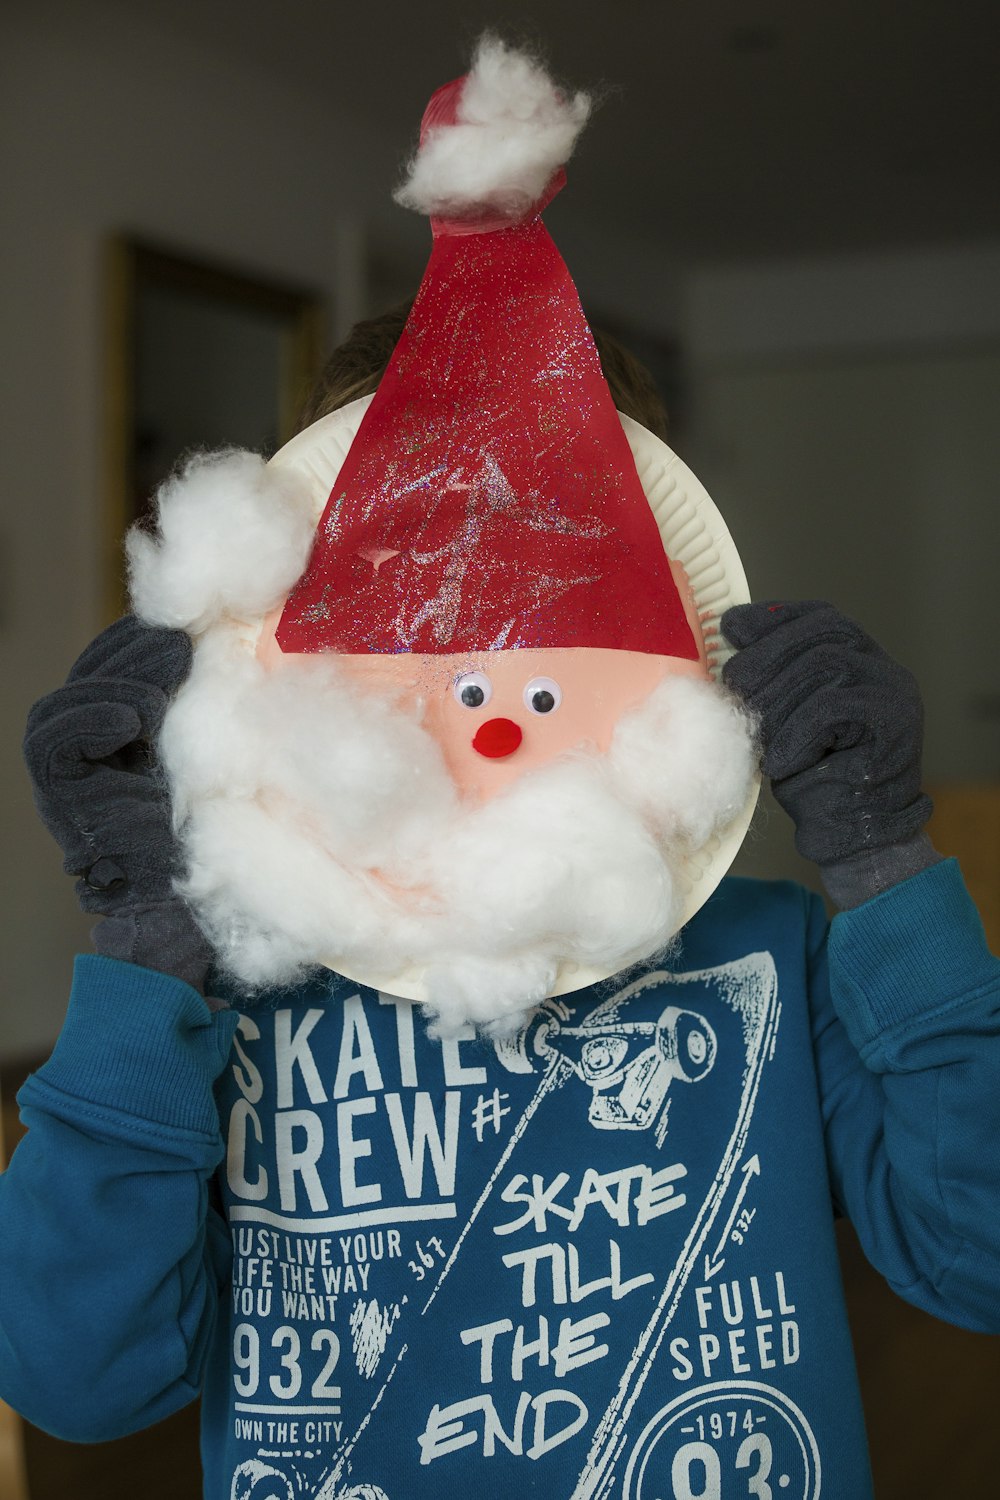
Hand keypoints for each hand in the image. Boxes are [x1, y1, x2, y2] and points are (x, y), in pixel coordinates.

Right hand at [24, 616, 211, 986]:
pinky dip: (89, 719)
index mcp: (128, 724)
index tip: (189, 622)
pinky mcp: (61, 791)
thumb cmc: (220, 828)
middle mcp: (91, 741)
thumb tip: (223, 643)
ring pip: (71, 697)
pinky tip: (130, 719)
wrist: (191, 899)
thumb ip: (208, 703)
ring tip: (161, 691)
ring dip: (119, 680)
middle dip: (135, 649)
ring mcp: (71, 766)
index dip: (145, 636)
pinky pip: (55, 739)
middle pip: (95, 669)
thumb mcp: (223, 750)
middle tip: (183, 644)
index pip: (120, 658)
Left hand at [721, 600, 937, 905]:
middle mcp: (884, 670)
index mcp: (862, 661)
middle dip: (767, 653)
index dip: (774, 617)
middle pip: (822, 634)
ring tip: (757, 732)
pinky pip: (832, 707)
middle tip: (733, 682)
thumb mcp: (781, 720)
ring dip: (778, 697)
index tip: (730, 627)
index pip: (820, 618)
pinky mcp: (894, 724)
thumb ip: (770, 682)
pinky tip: (778, 761)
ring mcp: (894, 694)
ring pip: (826, 665)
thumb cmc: (812, 780)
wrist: (851, 836)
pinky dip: (795, 733)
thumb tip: (728, 639)